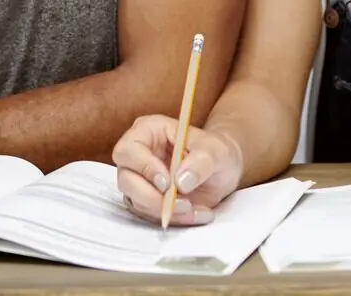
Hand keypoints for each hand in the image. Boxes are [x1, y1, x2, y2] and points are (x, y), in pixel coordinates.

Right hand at [112, 115, 243, 226]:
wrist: (224, 170)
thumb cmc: (216, 152)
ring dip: (166, 211)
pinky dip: (174, 219)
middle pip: (126, 179)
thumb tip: (181, 181)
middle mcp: (138, 155)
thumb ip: (201, 162)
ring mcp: (140, 180)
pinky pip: (151, 216)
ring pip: (136, 201)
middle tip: (181, 203)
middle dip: (151, 196)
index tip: (167, 182)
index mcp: (148, 131)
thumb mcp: (216, 151)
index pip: (129, 149)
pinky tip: (197, 213)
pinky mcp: (146, 201)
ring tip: (195, 207)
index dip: (143, 167)